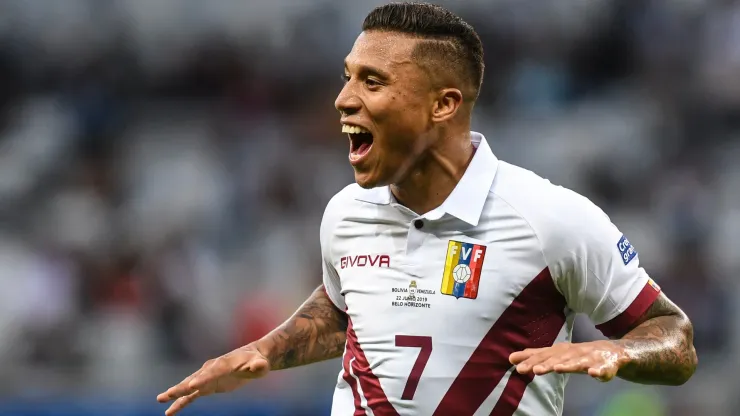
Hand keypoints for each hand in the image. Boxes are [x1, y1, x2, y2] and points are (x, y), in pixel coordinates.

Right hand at [156, 346, 270, 415]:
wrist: (253, 358)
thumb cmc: (257, 361)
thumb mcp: (260, 364)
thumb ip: (258, 366)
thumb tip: (259, 366)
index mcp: (223, 364)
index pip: (211, 373)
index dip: (203, 380)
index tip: (192, 386)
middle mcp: (211, 369)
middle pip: (194, 379)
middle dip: (182, 387)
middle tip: (167, 394)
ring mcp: (207, 376)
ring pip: (188, 386)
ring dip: (175, 393)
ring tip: (161, 399)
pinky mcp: (207, 385)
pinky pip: (191, 395)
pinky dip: (181, 402)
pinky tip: (169, 411)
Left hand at [509, 341, 628, 381]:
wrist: (613, 352)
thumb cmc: (580, 354)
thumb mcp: (557, 355)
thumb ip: (536, 357)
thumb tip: (511, 359)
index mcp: (561, 351)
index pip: (543, 354)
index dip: (529, 359)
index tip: (514, 363)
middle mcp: (574, 352)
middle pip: (558, 358)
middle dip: (546, 363)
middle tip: (534, 369)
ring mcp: (591, 357)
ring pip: (579, 362)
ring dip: (569, 365)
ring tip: (557, 369)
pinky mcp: (607, 365)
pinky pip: (604, 369)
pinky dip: (600, 371)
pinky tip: (594, 374)